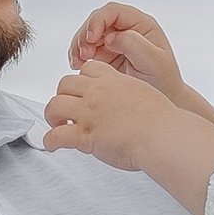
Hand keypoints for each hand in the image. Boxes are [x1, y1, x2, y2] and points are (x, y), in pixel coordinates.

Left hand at [45, 59, 213, 214]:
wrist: (163, 136)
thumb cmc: (161, 120)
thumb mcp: (142, 93)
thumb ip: (126, 94)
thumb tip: (120, 104)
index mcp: (113, 80)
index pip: (87, 69)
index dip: (82, 80)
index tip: (83, 91)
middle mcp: (97, 93)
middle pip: (64, 84)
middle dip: (62, 96)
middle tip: (66, 110)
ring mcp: (89, 113)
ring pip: (54, 105)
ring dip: (52, 115)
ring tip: (56, 125)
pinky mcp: (86, 135)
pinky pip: (57, 135)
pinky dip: (50, 140)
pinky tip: (52, 145)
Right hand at [69, 2, 188, 96]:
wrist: (164, 99)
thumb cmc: (163, 80)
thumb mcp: (154, 62)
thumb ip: (134, 44)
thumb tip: (110, 37)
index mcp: (141, 24)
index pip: (113, 11)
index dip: (98, 21)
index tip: (91, 38)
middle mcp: (126, 28)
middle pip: (96, 20)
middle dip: (85, 35)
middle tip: (84, 55)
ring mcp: (114, 41)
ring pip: (88, 34)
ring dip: (78, 45)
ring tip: (78, 62)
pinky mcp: (104, 54)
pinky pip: (85, 48)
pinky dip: (77, 55)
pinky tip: (77, 65)